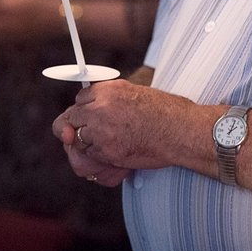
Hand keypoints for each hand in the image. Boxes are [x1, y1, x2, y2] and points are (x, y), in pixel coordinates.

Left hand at [52, 80, 195, 169]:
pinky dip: (100, 160)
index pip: (80, 99)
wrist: (181, 130)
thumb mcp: (137, 95)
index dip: (84, 111)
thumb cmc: (167, 113)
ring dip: (89, 147)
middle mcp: (101, 105)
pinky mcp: (106, 150)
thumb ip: (113, 100)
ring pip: (77, 141)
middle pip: (70, 119)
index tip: (90, 118)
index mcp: (109, 89)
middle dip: (77, 130)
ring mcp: (101, 128)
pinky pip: (90, 157)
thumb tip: (95, 112)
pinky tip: (117, 157)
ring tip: (108, 148)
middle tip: (92, 139)